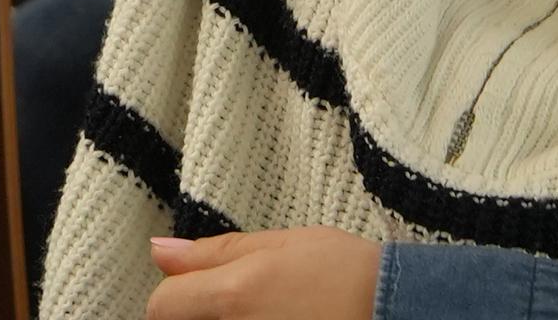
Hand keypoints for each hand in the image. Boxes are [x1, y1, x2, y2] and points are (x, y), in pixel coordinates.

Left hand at [145, 228, 381, 318]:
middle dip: (200, 312)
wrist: (397, 310)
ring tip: (270, 310)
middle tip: (244, 299)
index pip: (162, 308)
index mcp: (234, 296)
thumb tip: (160, 252)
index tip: (195, 287)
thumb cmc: (346, 272)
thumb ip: (215, 253)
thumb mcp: (280, 244)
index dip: (175, 293)